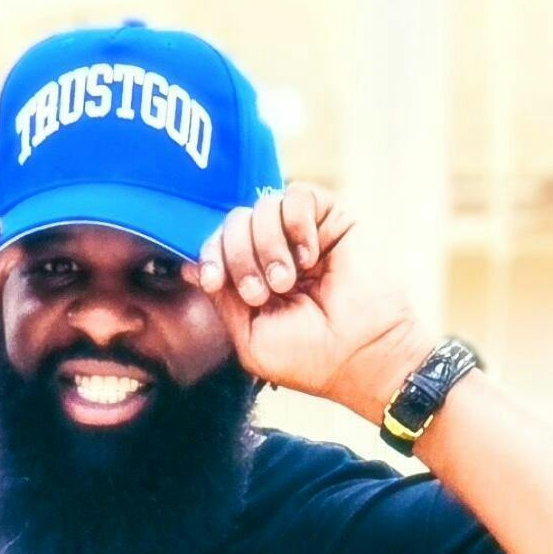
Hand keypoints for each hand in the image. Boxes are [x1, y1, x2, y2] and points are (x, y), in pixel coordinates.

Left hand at [196, 186, 421, 419]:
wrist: (362, 354)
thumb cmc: (310, 357)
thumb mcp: (250, 338)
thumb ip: (222, 300)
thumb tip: (190, 266)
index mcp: (253, 279)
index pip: (217, 245)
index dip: (209, 255)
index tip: (212, 280)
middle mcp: (274, 251)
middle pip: (234, 222)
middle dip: (238, 257)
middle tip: (263, 292)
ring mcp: (302, 234)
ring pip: (262, 207)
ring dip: (268, 247)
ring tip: (290, 281)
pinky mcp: (330, 218)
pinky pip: (296, 195)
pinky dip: (296, 225)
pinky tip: (310, 256)